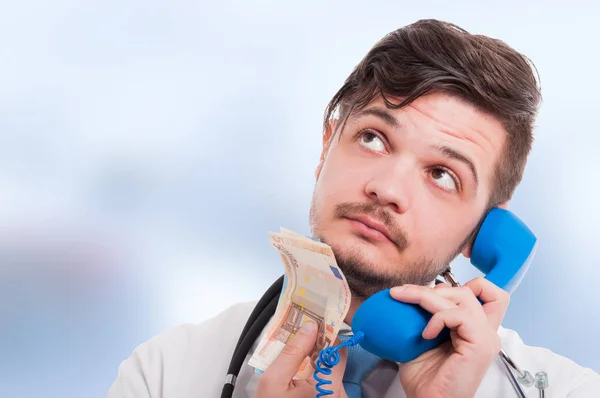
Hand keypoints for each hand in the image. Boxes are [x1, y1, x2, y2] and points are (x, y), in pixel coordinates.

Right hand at [256, 321, 347, 397]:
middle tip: (298, 345)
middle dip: (318, 352)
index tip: (312, 326)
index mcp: (327, 388)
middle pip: (335, 362)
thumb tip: (310, 327)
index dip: (325, 336)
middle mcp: (338, 395)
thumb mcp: (273, 381)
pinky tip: (300, 382)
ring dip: (316, 366)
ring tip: (295, 366)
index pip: (338, 351)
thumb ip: (292, 352)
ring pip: (332, 374)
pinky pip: (329, 387)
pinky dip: (316, 380)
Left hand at [390, 277, 509, 397]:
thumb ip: (423, 316)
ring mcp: (486, 337)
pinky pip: (459, 315)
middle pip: (471, 289)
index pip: (488, 293)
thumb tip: (405, 293)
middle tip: (405, 294)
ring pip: (462, 296)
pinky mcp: (481, 344)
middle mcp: (485, 331)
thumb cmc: (426, 379)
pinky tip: (425, 334)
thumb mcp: (421, 338)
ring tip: (406, 303)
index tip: (432, 290)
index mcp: (476, 329)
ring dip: (427, 296)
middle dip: (434, 287)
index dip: (466, 284)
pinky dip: (437, 318)